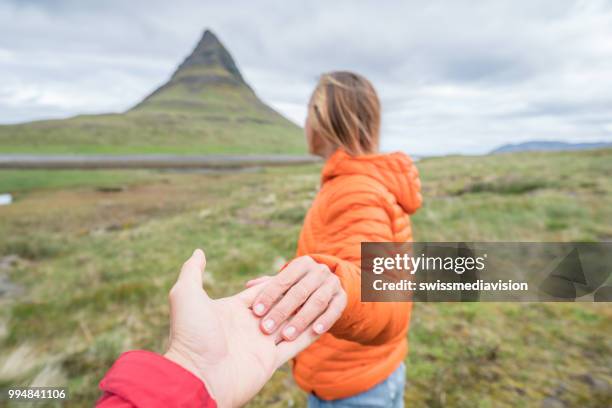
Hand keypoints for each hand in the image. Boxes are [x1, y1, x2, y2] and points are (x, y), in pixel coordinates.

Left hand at [164, 249, 317, 407]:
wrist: (197, 377)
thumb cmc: (191, 335)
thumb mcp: (186, 295)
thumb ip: (193, 271)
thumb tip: (199, 251)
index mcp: (233, 310)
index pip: (261, 291)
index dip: (276, 282)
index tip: (294, 270)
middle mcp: (248, 326)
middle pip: (278, 305)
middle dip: (293, 297)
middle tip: (312, 284)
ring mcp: (260, 344)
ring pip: (290, 324)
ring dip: (303, 313)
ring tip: (321, 298)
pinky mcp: (270, 361)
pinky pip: (296, 346)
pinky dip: (309, 335)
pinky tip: (323, 322)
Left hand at [248, 256, 346, 340]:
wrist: (327, 289)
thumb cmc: (298, 287)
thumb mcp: (285, 283)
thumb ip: (268, 285)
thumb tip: (249, 286)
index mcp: (302, 264)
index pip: (283, 279)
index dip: (269, 295)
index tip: (256, 311)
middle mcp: (319, 271)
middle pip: (299, 292)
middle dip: (281, 311)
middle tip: (266, 328)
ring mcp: (332, 284)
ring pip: (317, 302)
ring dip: (301, 320)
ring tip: (286, 336)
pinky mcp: (342, 299)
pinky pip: (334, 311)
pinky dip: (325, 321)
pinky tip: (314, 332)